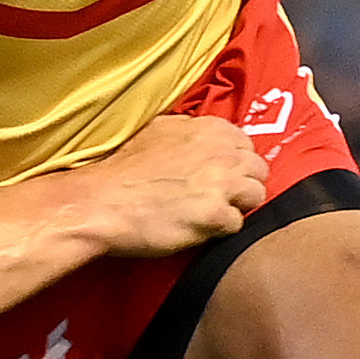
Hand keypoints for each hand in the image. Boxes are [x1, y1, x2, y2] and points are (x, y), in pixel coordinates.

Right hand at [76, 115, 268, 257]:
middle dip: (243, 184)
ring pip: (256, 196)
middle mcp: (223, 152)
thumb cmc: (121, 167)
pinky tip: (198, 228)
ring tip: (212, 214)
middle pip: (259, 170)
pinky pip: (236, 225)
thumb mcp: (157, 130)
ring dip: (237, 206)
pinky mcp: (215, 216)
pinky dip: (220, 230)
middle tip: (220, 197)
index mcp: (211, 129)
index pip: (247, 145)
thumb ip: (188, 131)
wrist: (100, 201)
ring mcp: (222, 184)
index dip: (235, 163)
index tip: (220, 175)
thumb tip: (200, 136)